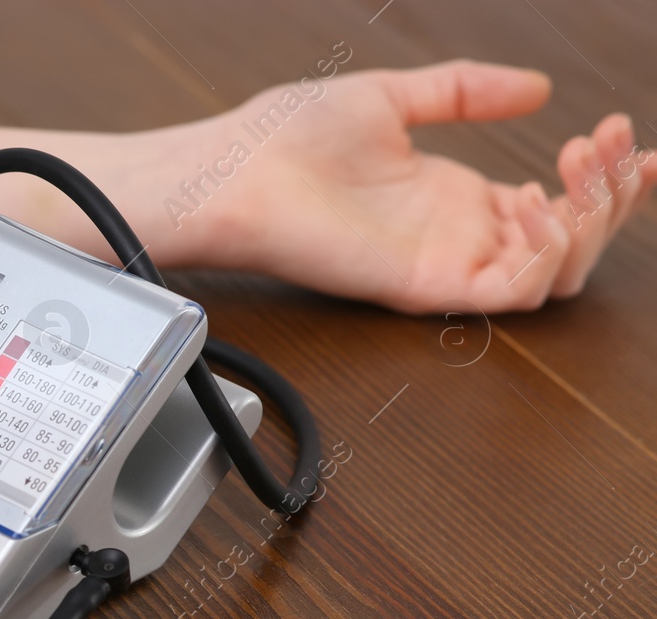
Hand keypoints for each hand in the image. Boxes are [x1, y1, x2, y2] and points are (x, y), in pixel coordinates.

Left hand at [185, 60, 656, 312]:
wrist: (237, 170)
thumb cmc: (287, 139)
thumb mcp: (394, 97)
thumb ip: (466, 92)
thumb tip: (535, 87)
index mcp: (453, 196)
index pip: (551, 204)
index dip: (598, 175)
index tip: (616, 131)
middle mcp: (456, 235)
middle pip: (567, 242)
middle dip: (609, 195)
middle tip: (607, 144)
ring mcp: (443, 263)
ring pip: (553, 274)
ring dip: (588, 222)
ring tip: (576, 168)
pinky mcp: (423, 286)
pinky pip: (509, 295)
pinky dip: (543, 257)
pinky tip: (537, 206)